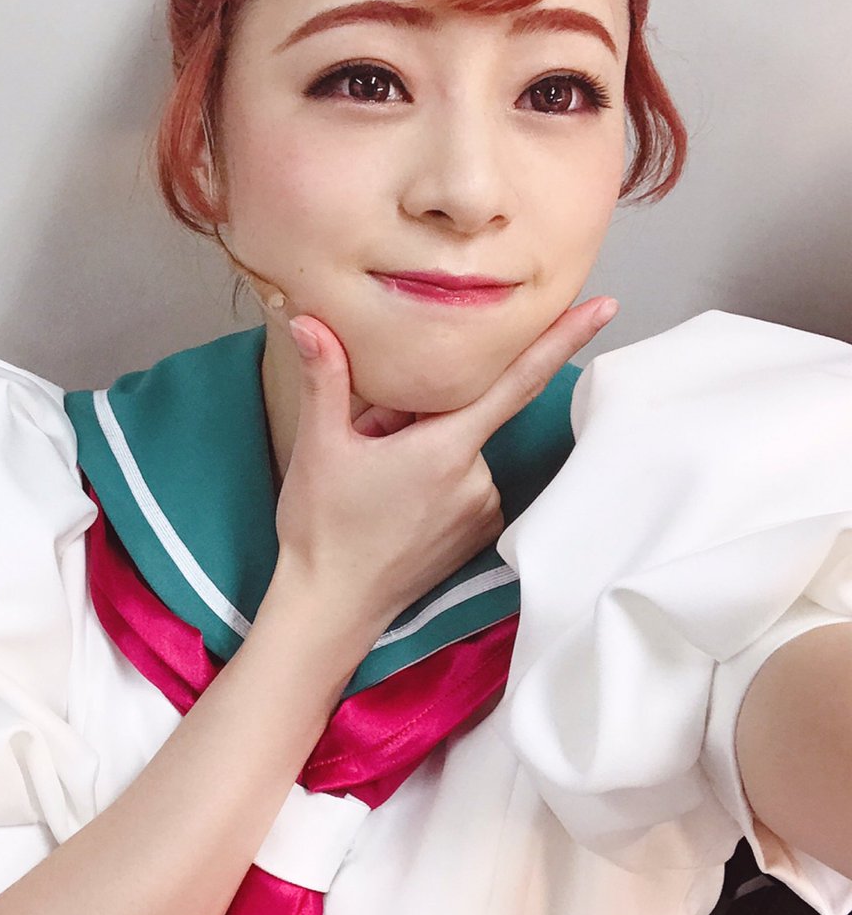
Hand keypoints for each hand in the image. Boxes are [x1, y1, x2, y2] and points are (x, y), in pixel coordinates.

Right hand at [270, 298, 617, 647]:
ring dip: (422, 447)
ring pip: (458, 450)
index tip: (604, 307)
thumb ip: (325, 377)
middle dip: (414, 413)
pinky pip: (464, 483)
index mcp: (445, 449)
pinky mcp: (478, 534)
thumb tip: (309, 321)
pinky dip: (435, 478)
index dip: (561, 339)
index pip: (517, 381)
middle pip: (460, 415)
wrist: (330, 607)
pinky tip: (393, 500)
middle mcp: (477, 479)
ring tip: (373, 478)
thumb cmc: (321, 528)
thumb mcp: (319, 446)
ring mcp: (482, 510)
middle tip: (364, 438)